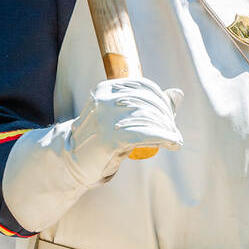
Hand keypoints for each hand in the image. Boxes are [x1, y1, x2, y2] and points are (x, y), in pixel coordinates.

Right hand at [68, 77, 182, 184]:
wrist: (71, 161)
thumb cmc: (101, 139)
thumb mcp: (122, 118)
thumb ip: (149, 105)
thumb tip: (178, 93)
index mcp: (106, 89)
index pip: (144, 86)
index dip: (162, 100)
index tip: (170, 116)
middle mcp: (105, 100)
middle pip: (148, 102)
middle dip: (166, 117)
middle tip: (174, 132)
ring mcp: (105, 119)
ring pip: (149, 118)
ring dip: (167, 130)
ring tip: (174, 140)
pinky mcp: (109, 139)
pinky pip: (145, 135)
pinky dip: (164, 138)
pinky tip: (172, 143)